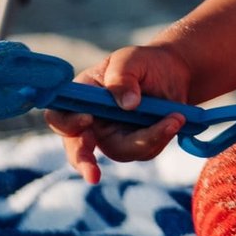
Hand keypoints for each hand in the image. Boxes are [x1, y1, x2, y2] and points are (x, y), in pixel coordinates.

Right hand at [44, 45, 190, 184]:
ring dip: (147, 138)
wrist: (172, 72)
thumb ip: (122, 77)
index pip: (59, 116)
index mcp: (81, 96)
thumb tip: (127, 104)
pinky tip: (176, 119)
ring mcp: (112, 135)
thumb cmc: (143, 63)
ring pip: (120, 152)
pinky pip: (143, 151)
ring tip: (175, 117)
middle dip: (85, 162)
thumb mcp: (131, 60)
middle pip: (78, 149)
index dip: (67, 123)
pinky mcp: (134, 145)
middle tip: (93, 176)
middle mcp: (91, 120)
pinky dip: (161, 136)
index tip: (87, 120)